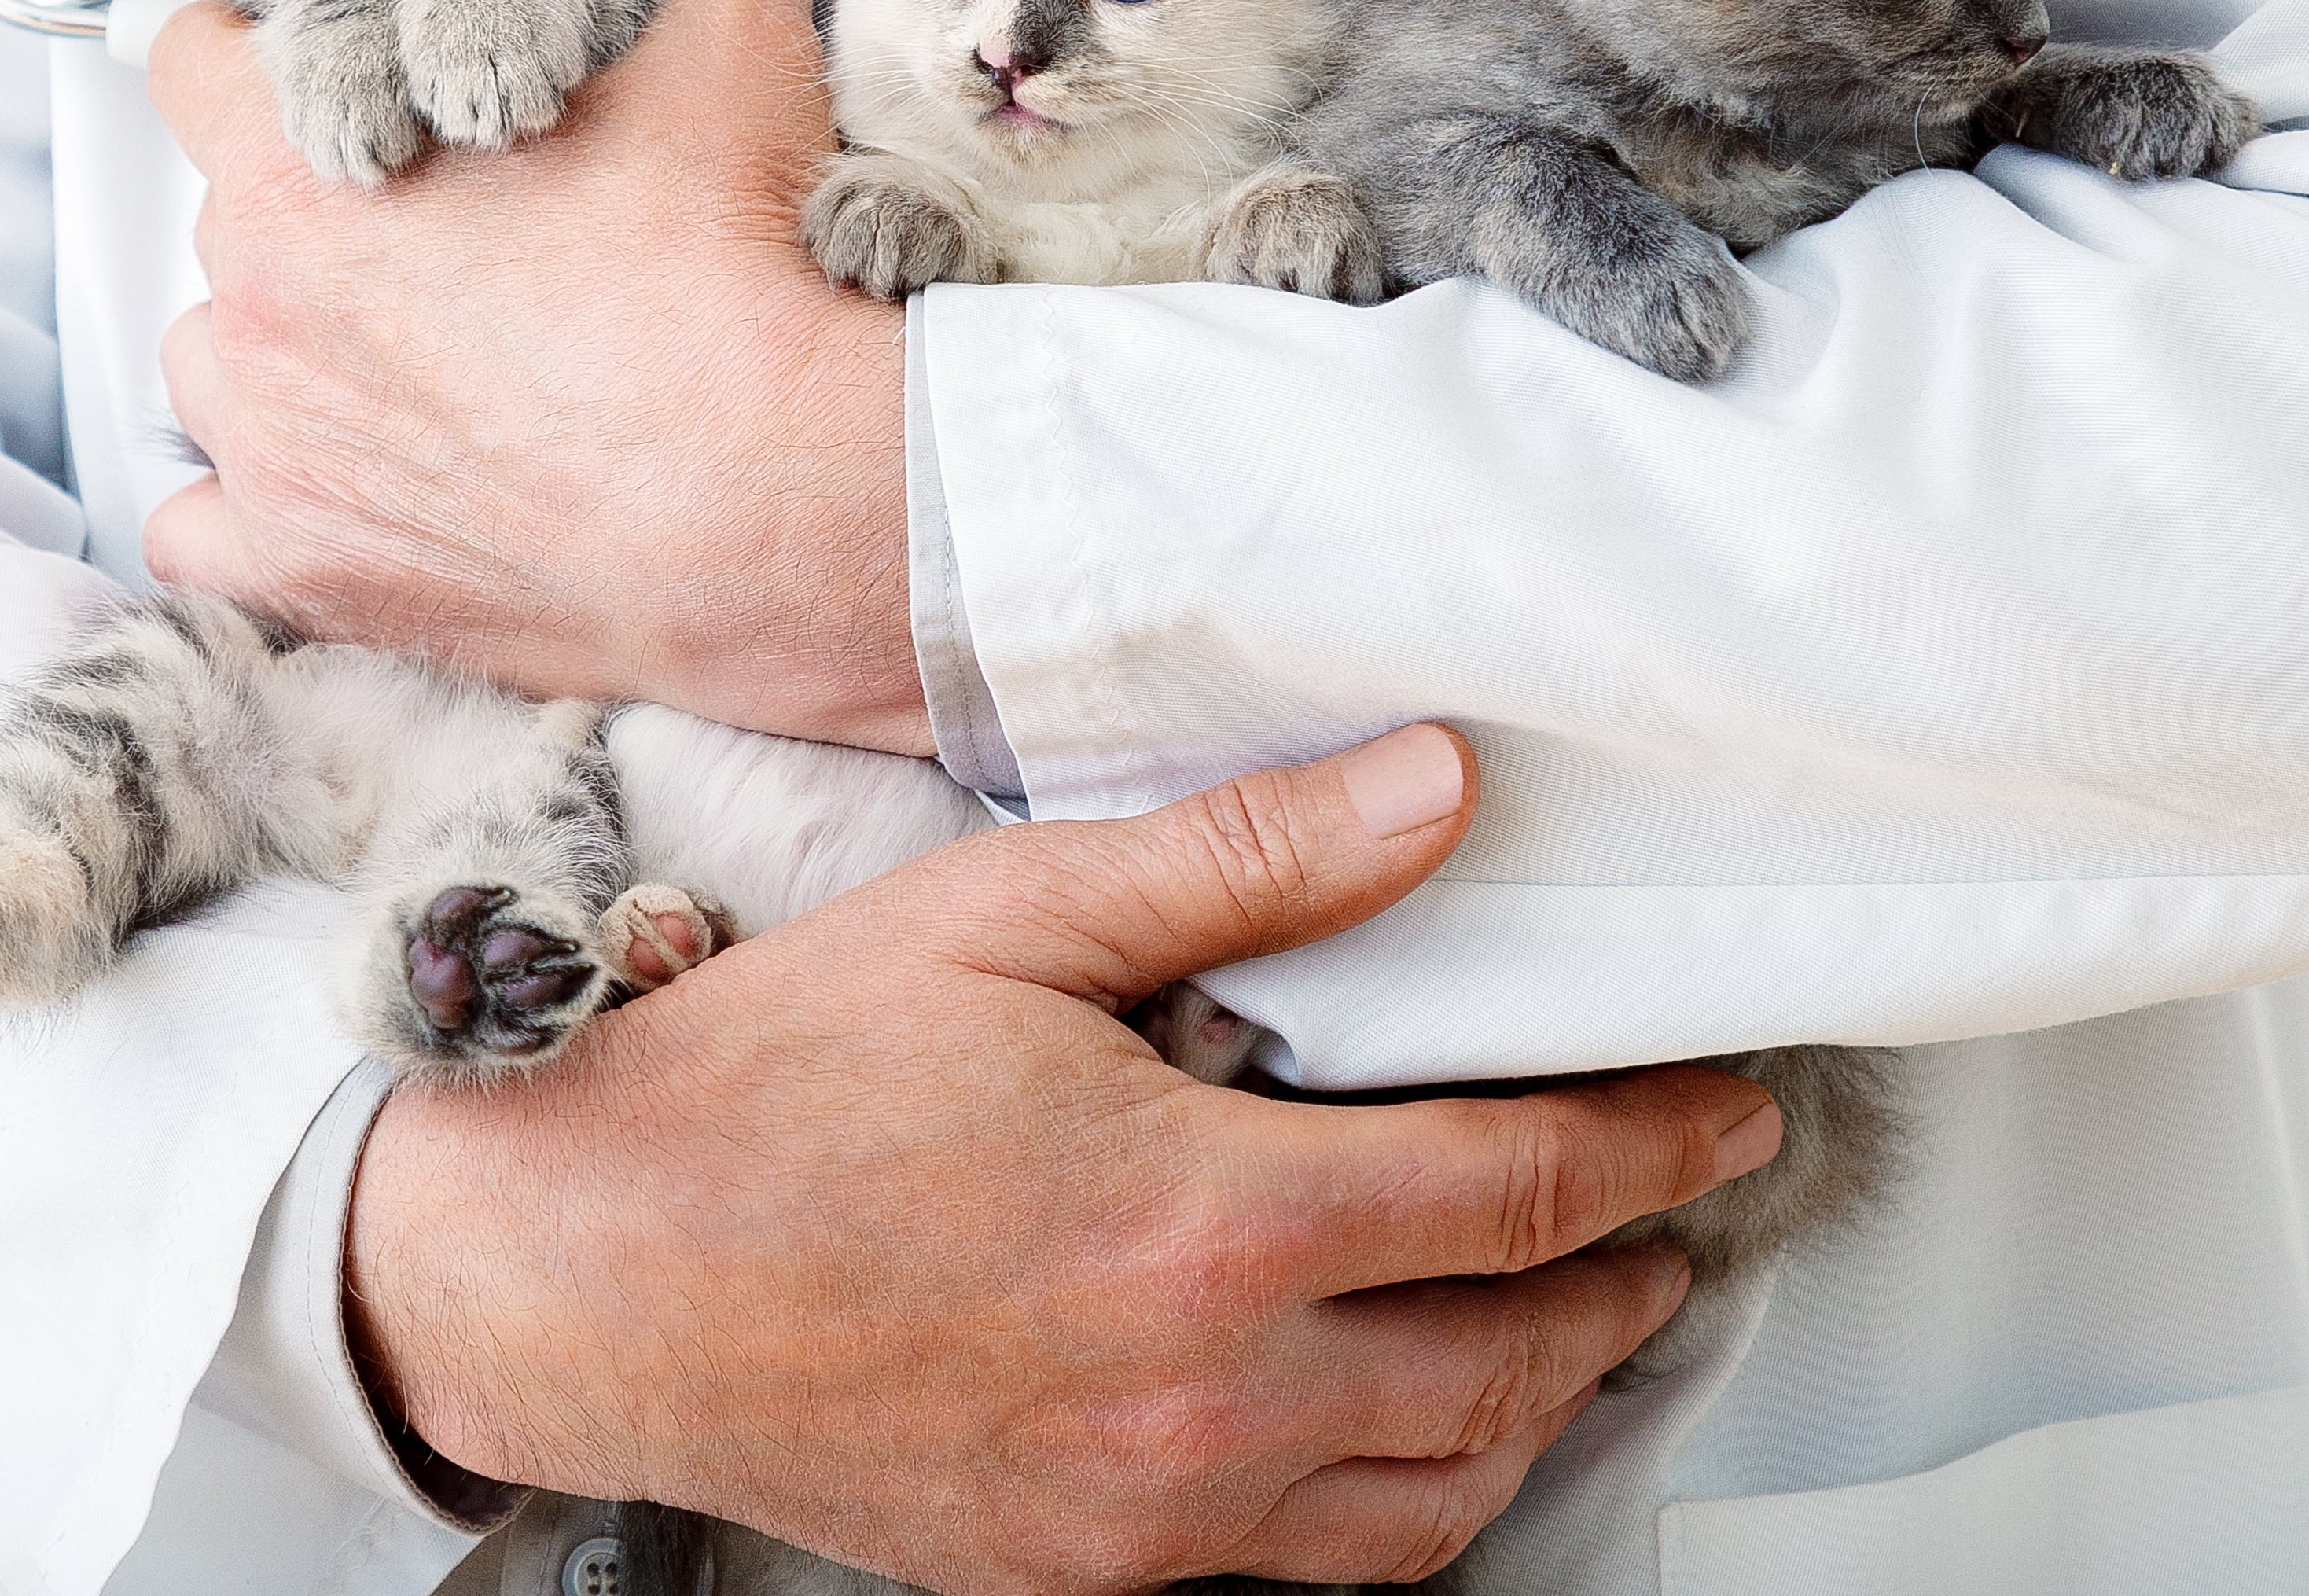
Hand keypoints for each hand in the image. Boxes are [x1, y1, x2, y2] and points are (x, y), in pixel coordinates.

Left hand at [144, 0, 925, 748]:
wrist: (771, 497)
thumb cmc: (731, 278)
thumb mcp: (734, 38)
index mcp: (310, 163)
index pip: (194, 66)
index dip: (267, 62)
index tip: (335, 85)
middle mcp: (257, 305)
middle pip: (226, 225)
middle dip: (314, 220)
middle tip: (443, 243)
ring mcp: (270, 451)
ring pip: (213, 372)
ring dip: (283, 362)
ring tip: (406, 372)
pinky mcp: (303, 574)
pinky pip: (200, 534)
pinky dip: (252, 511)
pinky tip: (339, 491)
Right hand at [345, 726, 1788, 1593]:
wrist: (579, 1277)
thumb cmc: (769, 1091)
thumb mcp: (1005, 921)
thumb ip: (1245, 862)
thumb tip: (1436, 790)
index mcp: (1210, 1223)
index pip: (1524, 1190)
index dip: (1658, 1146)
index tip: (1728, 1112)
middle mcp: (1208, 1395)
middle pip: (1518, 1359)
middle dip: (1631, 1279)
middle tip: (1680, 1213)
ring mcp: (1150, 1504)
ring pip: (1439, 1493)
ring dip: (1542, 1404)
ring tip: (1575, 1318)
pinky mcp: (1086, 1567)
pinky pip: (1317, 1562)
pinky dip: (1410, 1496)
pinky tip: (1408, 1422)